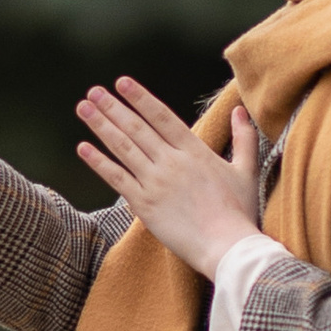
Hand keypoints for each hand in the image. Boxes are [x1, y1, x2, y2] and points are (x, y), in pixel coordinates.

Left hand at [75, 80, 261, 278]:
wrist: (227, 247)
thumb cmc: (239, 213)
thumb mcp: (247, 171)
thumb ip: (243, 138)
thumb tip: (239, 110)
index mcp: (194, 151)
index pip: (162, 116)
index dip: (140, 98)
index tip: (122, 83)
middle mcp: (171, 162)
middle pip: (137, 128)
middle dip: (113, 107)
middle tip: (93, 91)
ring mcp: (155, 183)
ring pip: (123, 148)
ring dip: (101, 125)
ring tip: (83, 108)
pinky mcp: (144, 205)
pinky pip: (117, 178)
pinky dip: (99, 162)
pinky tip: (83, 148)